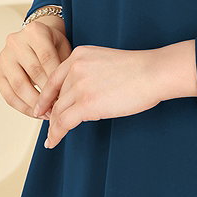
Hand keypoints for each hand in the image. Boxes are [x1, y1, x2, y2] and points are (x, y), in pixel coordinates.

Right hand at [0, 18, 71, 117]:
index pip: (47, 58)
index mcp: (34, 31)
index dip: (56, 80)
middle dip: (47, 94)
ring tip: (47, 113)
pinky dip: (22, 106)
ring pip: (18, 86)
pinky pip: (8, 94)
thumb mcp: (63, 48)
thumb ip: (63, 66)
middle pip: (32, 73)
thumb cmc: (53, 45)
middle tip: (58, 108)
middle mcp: (15, 42)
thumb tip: (64, 94)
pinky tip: (35, 113)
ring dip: (34, 103)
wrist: (37, 39)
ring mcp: (3, 57)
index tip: (65, 96)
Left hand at [33, 46, 162, 147]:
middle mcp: (75, 68)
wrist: (153, 73)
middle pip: (57, 96)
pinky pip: (63, 123)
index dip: (46, 96)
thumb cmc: (140, 70)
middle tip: (52, 126)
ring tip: (52, 137)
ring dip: (54, 126)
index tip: (42, 107)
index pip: (55, 78)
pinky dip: (56, 134)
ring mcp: (79, 86)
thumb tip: (83, 96)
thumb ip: (90, 73)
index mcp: (79, 55)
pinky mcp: (86, 104)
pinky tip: (53, 141)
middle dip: (52, 113)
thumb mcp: (106, 62)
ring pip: (58, 111)